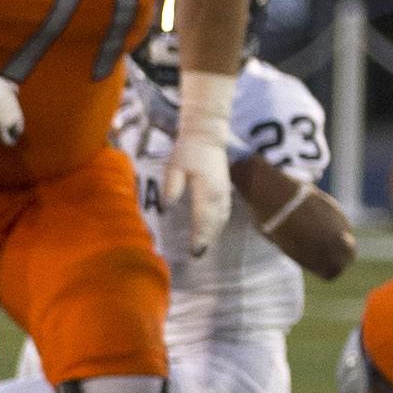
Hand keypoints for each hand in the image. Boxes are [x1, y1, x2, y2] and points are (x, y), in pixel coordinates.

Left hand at [162, 73, 233, 255]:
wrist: (208, 135)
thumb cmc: (187, 151)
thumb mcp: (174, 166)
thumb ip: (172, 186)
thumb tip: (168, 206)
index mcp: (206, 190)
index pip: (203, 218)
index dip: (200, 236)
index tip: (195, 251)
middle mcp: (219, 195)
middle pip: (214, 223)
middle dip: (207, 240)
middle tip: (197, 257)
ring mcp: (224, 192)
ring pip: (221, 219)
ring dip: (214, 234)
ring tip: (203, 248)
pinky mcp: (225, 190)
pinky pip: (224, 213)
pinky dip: (218, 225)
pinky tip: (211, 232)